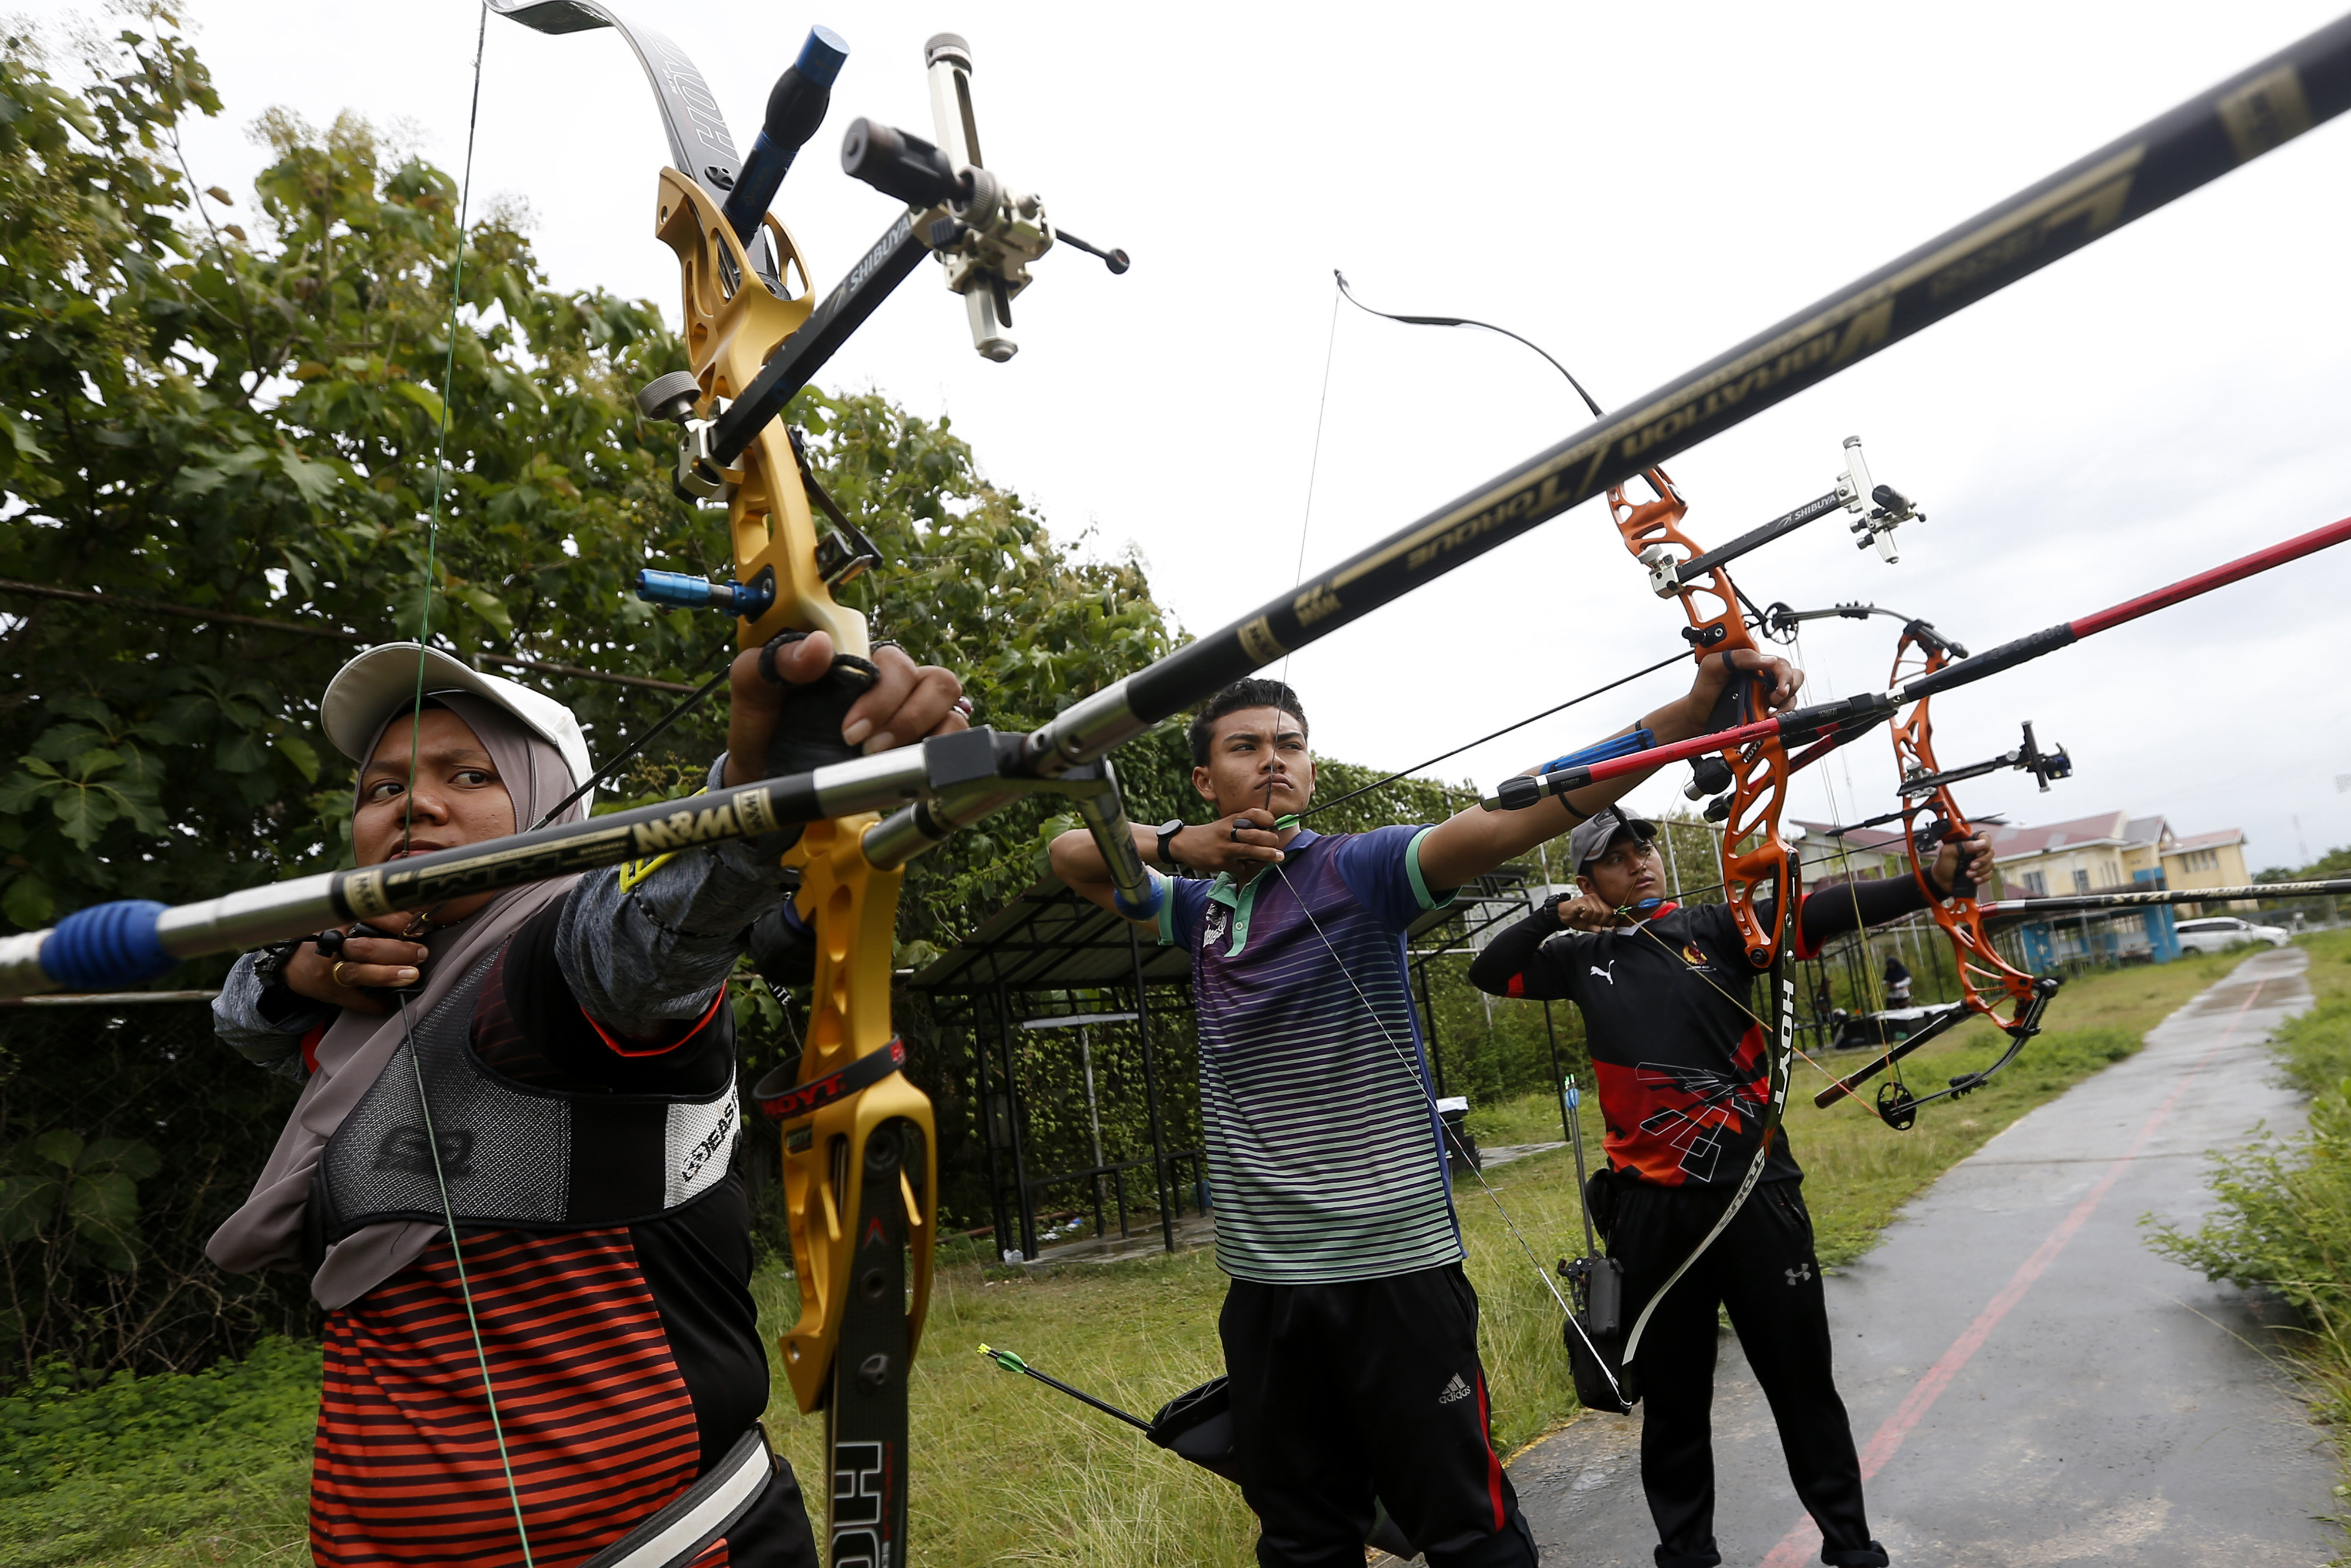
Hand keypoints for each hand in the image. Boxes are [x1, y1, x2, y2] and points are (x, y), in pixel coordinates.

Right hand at [282, 930, 427, 1015]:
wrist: (291, 962)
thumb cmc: (324, 937)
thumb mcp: (344, 920)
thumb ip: (376, 918)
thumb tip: (416, 919)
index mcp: (337, 921)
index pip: (368, 917)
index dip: (397, 922)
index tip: (419, 926)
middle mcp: (332, 945)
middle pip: (366, 947)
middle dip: (398, 951)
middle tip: (421, 953)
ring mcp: (329, 971)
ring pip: (359, 972)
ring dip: (388, 974)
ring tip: (411, 975)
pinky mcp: (330, 993)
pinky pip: (356, 1002)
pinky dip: (376, 1003)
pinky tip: (391, 1000)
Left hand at [725, 632, 969, 786]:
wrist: (765, 778)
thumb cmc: (764, 728)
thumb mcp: (753, 690)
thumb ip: (775, 661)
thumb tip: (818, 647)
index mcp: (860, 663)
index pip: (894, 661)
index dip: (882, 694)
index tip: (850, 731)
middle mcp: (894, 685)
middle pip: (934, 680)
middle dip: (905, 716)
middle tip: (867, 748)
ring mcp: (912, 715)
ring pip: (950, 703)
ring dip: (925, 731)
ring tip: (885, 758)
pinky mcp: (920, 747)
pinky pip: (955, 738)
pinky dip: (943, 750)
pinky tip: (912, 768)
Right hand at [1169, 809, 1287, 877]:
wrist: (1185, 843)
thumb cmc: (1213, 834)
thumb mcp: (1226, 823)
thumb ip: (1244, 825)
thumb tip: (1270, 832)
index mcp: (1232, 819)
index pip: (1253, 814)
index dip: (1267, 818)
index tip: (1273, 824)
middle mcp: (1228, 831)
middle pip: (1256, 834)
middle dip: (1271, 840)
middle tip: (1277, 845)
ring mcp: (1224, 847)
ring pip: (1251, 850)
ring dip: (1268, 854)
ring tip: (1279, 857)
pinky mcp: (1221, 862)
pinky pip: (1240, 867)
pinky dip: (1245, 868)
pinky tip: (1243, 865)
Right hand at [1550, 892, 1616, 930]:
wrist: (1561, 914)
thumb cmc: (1576, 918)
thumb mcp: (1588, 925)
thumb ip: (1596, 926)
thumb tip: (1601, 929)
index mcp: (1600, 903)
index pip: (1613, 912)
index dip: (1610, 921)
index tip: (1602, 925)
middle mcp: (1596, 898)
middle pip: (1608, 912)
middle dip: (1601, 921)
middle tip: (1592, 923)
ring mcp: (1588, 898)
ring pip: (1599, 912)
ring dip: (1591, 919)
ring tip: (1584, 918)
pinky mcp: (1581, 901)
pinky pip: (1589, 909)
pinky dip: (1586, 916)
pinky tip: (1581, 916)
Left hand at [1692, 647, 1802, 715]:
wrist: (1697, 717)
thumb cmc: (1703, 690)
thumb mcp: (1712, 666)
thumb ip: (1738, 656)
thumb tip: (1766, 659)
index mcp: (1751, 661)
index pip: (1778, 660)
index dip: (1783, 671)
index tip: (1779, 684)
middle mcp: (1761, 676)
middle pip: (1792, 675)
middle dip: (1788, 687)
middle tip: (1774, 698)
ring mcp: (1765, 694)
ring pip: (1791, 694)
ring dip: (1785, 704)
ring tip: (1770, 711)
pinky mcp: (1765, 710)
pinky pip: (1783, 711)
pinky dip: (1780, 716)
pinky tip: (1767, 718)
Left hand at [1930, 833, 1993, 896]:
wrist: (1941, 882)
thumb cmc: (1943, 865)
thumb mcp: (1948, 852)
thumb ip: (1963, 845)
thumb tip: (1980, 843)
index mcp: (1969, 843)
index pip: (1984, 837)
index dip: (1985, 844)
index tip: (1977, 853)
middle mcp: (1976, 851)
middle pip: (1990, 852)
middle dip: (1982, 861)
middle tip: (1971, 866)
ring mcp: (1980, 862)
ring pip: (1991, 863)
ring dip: (1980, 870)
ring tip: (1968, 874)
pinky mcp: (1981, 872)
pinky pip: (1990, 874)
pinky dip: (1982, 877)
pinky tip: (1973, 879)